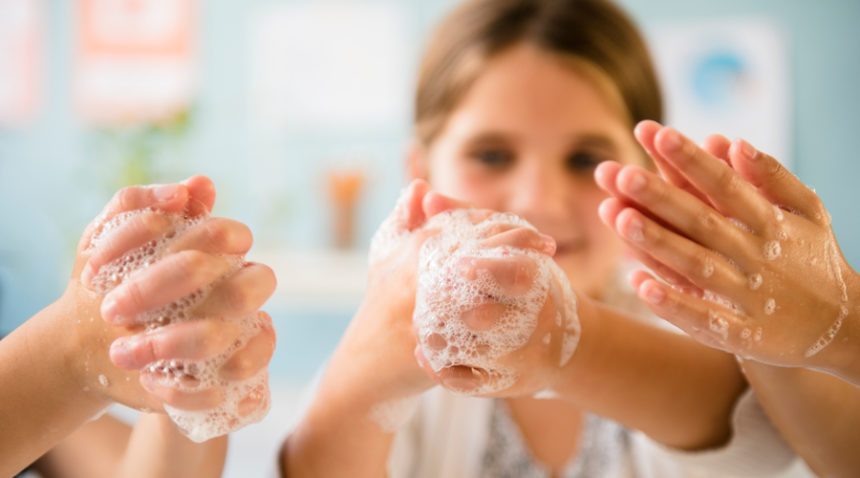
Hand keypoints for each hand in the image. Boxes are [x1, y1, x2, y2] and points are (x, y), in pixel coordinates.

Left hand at [61, 177, 275, 421]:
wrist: (84, 350)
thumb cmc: (104, 286)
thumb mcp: (104, 239)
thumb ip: (141, 203)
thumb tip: (199, 186)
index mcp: (219, 257)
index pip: (234, 237)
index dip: (198, 239)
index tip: (139, 254)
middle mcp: (236, 296)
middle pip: (244, 289)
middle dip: (169, 290)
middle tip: (112, 306)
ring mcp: (235, 341)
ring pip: (229, 339)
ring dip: (171, 343)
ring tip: (122, 351)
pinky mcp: (223, 384)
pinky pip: (223, 392)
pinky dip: (184, 391)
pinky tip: (150, 381)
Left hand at [409, 196, 578, 397]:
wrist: (560, 341)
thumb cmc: (524, 281)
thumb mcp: (504, 246)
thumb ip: (464, 218)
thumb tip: (426, 195)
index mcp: (536, 279)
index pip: (519, 275)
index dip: (490, 269)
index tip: (459, 264)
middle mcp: (534, 319)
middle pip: (500, 318)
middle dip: (467, 312)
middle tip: (433, 303)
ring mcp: (522, 354)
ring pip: (483, 353)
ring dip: (450, 344)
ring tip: (420, 331)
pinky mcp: (508, 381)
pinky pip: (474, 381)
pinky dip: (446, 372)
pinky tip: (422, 356)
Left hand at [595, 121, 858, 378]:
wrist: (843, 329)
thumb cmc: (815, 260)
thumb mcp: (808, 212)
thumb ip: (773, 177)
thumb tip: (735, 142)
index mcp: (770, 222)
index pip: (724, 185)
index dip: (692, 160)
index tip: (658, 134)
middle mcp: (755, 257)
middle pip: (701, 221)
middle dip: (660, 197)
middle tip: (621, 173)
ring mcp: (746, 296)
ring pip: (695, 266)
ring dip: (657, 244)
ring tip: (620, 218)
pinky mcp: (739, 333)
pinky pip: (701, 318)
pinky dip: (672, 303)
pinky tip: (639, 285)